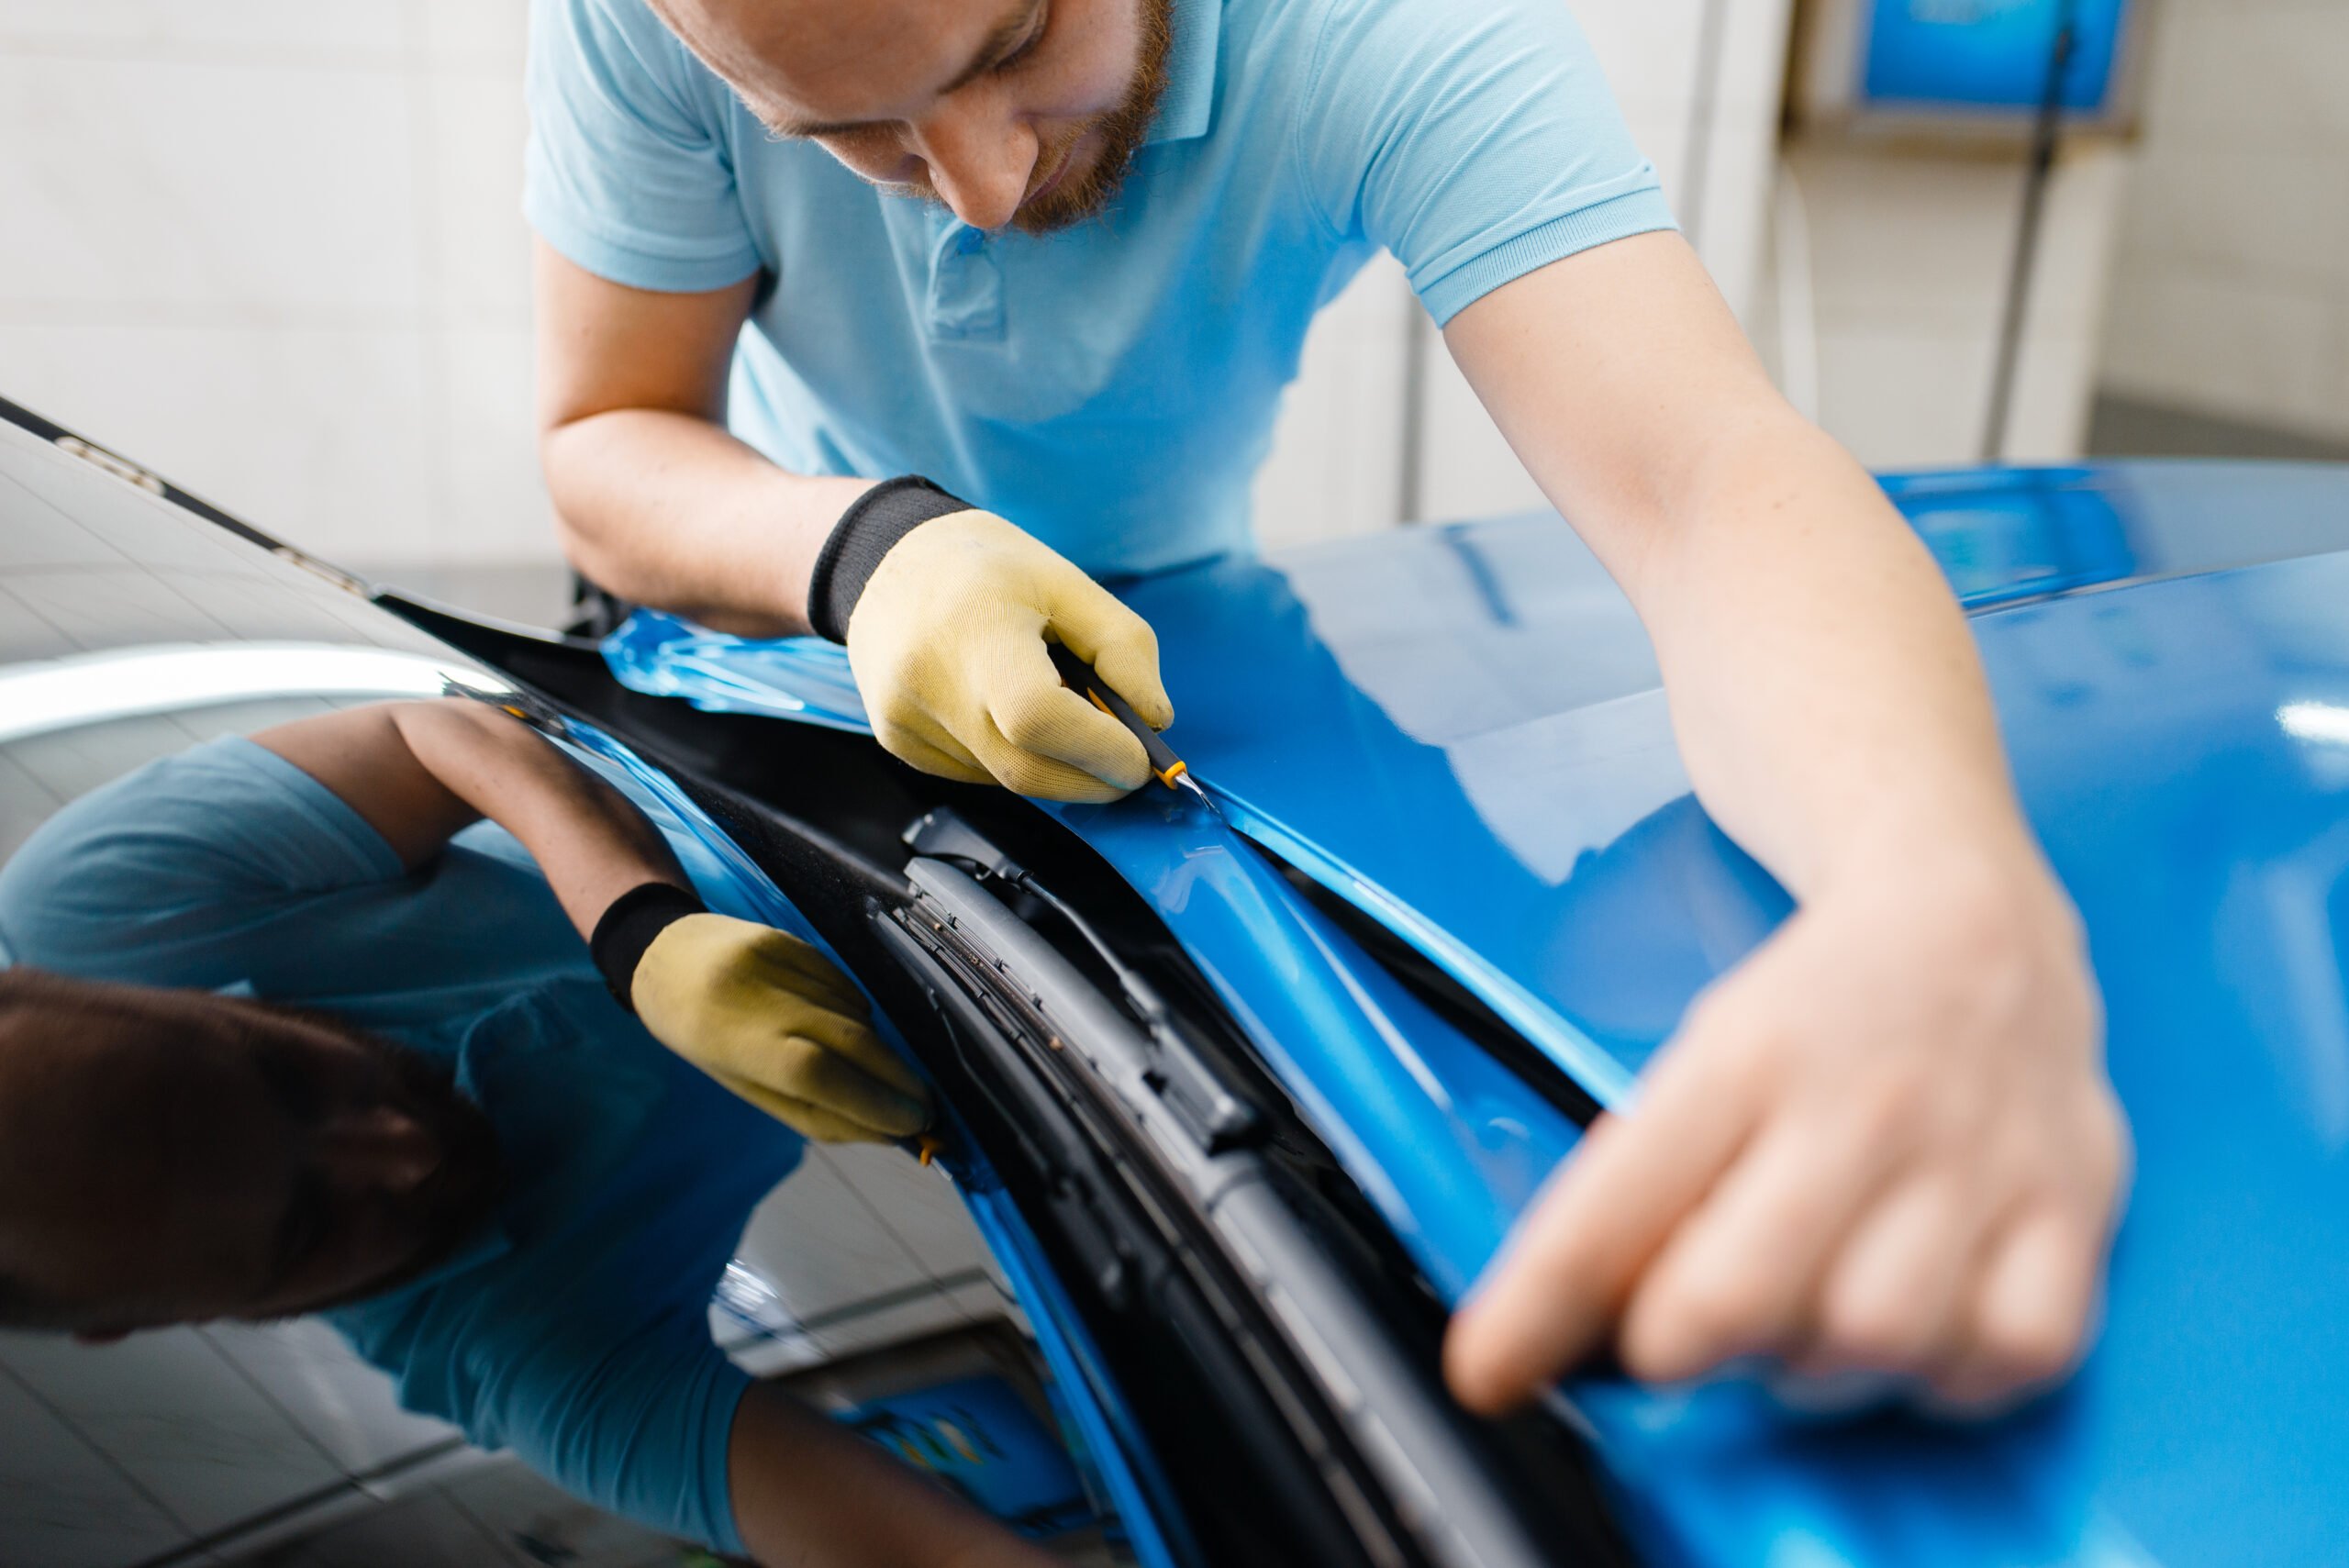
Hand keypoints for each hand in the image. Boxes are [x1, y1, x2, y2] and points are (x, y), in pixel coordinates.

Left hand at [630, 913, 930, 1142]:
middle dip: (897, 1079)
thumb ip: (813, 1113)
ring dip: (880, 1052)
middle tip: (926, 1108)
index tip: (913, 1125)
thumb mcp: (745, 1087)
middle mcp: (756, 994)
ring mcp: (776, 960)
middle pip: (849, 1039)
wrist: (666, 956)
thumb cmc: (703, 1038)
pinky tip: (853, 1031)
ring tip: (884, 1075)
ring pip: (853, 1014)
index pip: (815, 1073)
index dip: (872, 1100)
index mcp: (733, 1043)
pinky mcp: (792, 938)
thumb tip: (886, 1132)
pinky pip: (845, 987)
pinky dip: (860, 1016)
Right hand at [846, 510, 1173, 801]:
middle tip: (1127, 762)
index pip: (1039, 719)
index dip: (1100, 750)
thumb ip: (1123, 647)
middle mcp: (926, 683)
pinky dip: (1013, 758)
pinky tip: (1008, 712)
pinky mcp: (898, 743)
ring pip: (1004, 779)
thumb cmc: (986, 567)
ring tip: (1058, 708)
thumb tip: (1153, 721)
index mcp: (972, 630)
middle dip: (1091, 779)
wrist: (887, 559)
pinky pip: (977, 774)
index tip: (1142, 758)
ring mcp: (904, 721)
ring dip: (1052, 764)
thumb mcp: (1067, 582)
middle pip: (1025, 771)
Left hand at [1443, 846, 2129, 1414]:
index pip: (1612, 1207)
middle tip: (1673, 1336)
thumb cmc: (1821, 1004)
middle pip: (1739, 1295)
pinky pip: (2015, 1348)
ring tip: (1797, 1326)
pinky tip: (1916, 1338)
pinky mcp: (2073, 1202)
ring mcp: (1974, 1158)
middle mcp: (1861, 1107)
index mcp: (1742, 1060)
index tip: (1488, 1371)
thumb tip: (1558, 1318)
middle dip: (1678, 1348)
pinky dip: (1952, 1375)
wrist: (1972, 911)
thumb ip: (1641, 1181)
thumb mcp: (1702, 1056)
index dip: (1538, 1310)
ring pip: (1874, 1338)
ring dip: (1812, 1371)